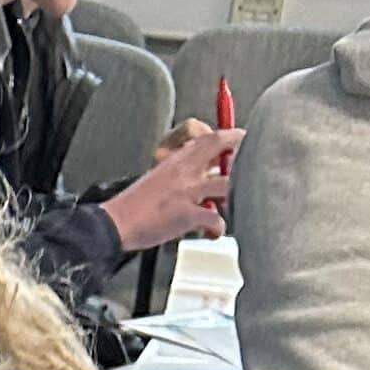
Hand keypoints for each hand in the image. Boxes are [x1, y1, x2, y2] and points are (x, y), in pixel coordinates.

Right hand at [100, 125, 239, 252]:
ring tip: (232, 207)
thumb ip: (183, 171)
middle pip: (222, 147)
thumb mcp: (159, 176)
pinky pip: (215, 219)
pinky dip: (219, 229)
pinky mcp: (185, 215)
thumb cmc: (136, 205)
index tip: (243, 140)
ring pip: (227, 185)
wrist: (117, 223)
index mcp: (177, 159)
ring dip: (235, 196)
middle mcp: (184, 170)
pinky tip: (214, 234)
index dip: (232, 136)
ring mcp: (186, 191)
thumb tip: (206, 173)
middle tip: (251, 166)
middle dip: (242, 153)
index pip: (210, 137)